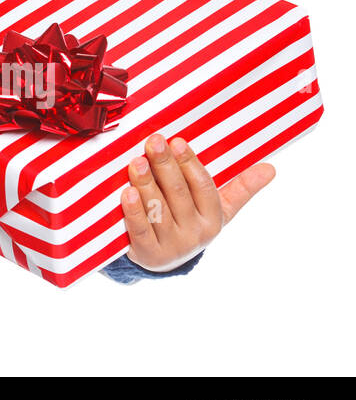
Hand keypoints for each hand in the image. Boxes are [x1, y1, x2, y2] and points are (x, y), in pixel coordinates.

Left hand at [119, 132, 275, 271]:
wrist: (163, 258)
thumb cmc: (190, 220)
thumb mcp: (216, 208)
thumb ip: (240, 188)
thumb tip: (271, 168)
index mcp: (214, 218)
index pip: (203, 187)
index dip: (189, 163)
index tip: (177, 141)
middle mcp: (196, 234)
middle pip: (179, 194)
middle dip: (165, 165)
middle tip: (154, 142)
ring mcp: (172, 245)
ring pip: (158, 209)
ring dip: (146, 184)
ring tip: (138, 162)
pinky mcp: (148, 254)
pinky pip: (140, 229)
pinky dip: (134, 211)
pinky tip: (127, 192)